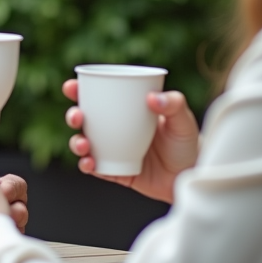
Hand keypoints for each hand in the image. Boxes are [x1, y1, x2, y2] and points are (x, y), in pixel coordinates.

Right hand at [63, 79, 199, 202]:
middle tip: (78, 117)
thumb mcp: (183, 120)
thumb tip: (152, 98)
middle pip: (84, 120)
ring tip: (84, 144)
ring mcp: (111, 151)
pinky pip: (94, 168)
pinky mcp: (113, 171)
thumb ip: (173, 105)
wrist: (190, 175)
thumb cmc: (186, 143)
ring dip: (76, 142)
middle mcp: (113, 129)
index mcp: (124, 110)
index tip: (71, 86)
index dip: (79, 90)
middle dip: (73, 116)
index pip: (97, 97)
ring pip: (84, 144)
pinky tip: (89, 162)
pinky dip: (87, 165)